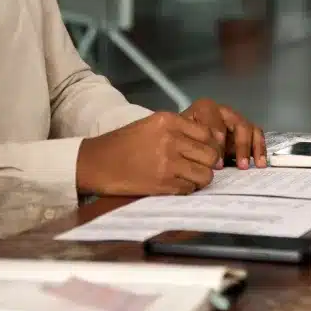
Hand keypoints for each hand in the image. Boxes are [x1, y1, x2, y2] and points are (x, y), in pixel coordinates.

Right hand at [76, 111, 222, 195]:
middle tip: (199, 167)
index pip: (207, 133)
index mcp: (168, 120)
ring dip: (199, 179)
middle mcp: (171, 139)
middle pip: (210, 155)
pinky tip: (173, 184)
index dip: (210, 145)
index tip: (204, 152)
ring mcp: (168, 163)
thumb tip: (208, 144)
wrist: (99, 162)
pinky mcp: (163, 185)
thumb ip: (178, 130)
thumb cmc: (125, 143)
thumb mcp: (152, 126)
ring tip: (188, 177)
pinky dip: (186, 189)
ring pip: (205, 175)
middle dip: (208, 164)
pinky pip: (189, 189)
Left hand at [182, 98, 266, 169]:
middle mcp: (223, 111)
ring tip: (248, 165)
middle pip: (237, 122)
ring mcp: (235, 120)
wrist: (187, 140)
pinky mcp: (245, 131)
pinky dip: (259, 149)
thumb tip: (209, 154)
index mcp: (205, 108)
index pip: (214, 119)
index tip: (217, 159)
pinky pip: (257, 135)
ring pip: (249, 128)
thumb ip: (192, 141)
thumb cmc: (184, 138)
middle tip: (238, 164)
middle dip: (239, 144)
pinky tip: (259, 163)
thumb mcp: (183, 136)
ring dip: (251, 147)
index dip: (216, 138)